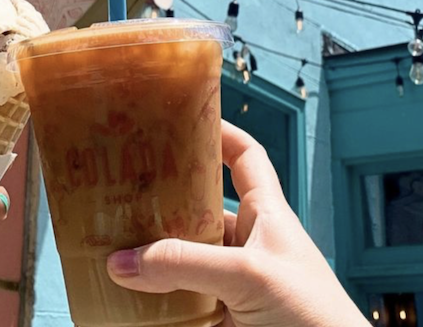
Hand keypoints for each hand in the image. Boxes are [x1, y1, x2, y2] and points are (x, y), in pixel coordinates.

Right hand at [106, 121, 367, 326]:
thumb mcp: (249, 276)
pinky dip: (152, 301)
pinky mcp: (221, 319)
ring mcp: (233, 284)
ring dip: (150, 256)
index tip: (181, 116)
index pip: (244, 158)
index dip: (217, 133)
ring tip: (107, 245)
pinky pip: (179, 303)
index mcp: (266, 215)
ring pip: (182, 259)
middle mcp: (247, 245)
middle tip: (118, 189)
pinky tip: (123, 298)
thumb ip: (186, 264)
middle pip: (198, 209)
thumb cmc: (315, 317)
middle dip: (161, 200)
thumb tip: (121, 262)